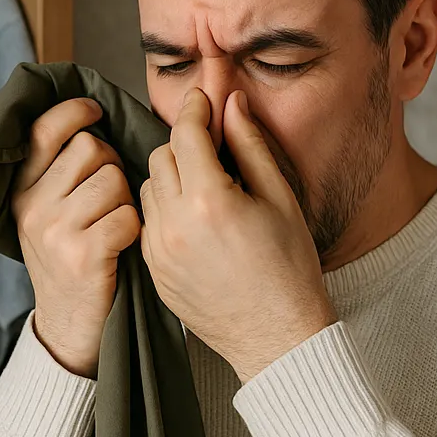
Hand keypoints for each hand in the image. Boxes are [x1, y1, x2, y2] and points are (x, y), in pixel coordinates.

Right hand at [12, 98, 140, 377]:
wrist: (68, 329)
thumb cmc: (70, 265)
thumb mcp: (47, 217)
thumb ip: (59, 174)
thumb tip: (93, 122)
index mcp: (20, 192)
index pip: (43, 130)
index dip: (73, 112)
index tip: (93, 111)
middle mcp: (32, 207)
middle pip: (91, 148)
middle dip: (112, 165)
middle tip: (110, 196)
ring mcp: (55, 230)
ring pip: (113, 179)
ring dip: (126, 200)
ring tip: (114, 226)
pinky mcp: (83, 254)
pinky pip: (127, 216)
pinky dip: (135, 229)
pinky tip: (122, 247)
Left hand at [140, 89, 336, 382]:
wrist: (276, 336)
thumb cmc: (289, 269)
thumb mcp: (279, 199)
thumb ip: (250, 146)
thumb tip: (232, 104)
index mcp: (210, 201)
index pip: (186, 134)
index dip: (195, 109)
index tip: (204, 101)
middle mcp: (175, 225)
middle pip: (161, 156)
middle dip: (184, 145)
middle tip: (213, 151)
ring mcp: (158, 251)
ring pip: (149, 188)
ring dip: (172, 179)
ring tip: (206, 190)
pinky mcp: (153, 271)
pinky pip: (147, 222)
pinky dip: (165, 211)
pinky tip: (195, 221)